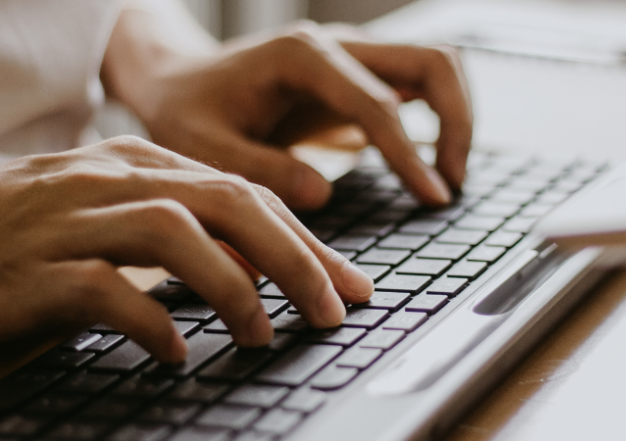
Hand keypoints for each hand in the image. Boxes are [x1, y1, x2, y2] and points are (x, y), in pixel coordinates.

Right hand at [0, 136, 372, 361]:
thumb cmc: (42, 240)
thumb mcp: (121, 223)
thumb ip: (188, 234)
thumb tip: (262, 269)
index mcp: (138, 164)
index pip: (244, 194)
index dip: (305, 240)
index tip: (347, 284)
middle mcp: (108, 180)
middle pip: (225, 202)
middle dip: (293, 257)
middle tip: (331, 309)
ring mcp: (67, 220)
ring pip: (172, 232)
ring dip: (232, 287)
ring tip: (262, 334)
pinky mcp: (31, 272)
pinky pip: (103, 289)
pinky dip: (152, 322)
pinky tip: (177, 354)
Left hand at [103, 17, 472, 209]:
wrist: (179, 81)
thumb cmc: (187, 112)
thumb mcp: (204, 146)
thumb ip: (261, 168)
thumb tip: (324, 193)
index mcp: (302, 57)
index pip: (379, 103)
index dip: (410, 154)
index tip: (432, 198)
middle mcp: (337, 47)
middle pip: (433, 61)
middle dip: (457, 122)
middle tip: (450, 184)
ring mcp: (351, 58)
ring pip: (436, 66)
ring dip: (456, 117)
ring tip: (447, 177)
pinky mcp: (356, 78)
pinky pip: (417, 86)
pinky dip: (438, 119)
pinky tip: (426, 165)